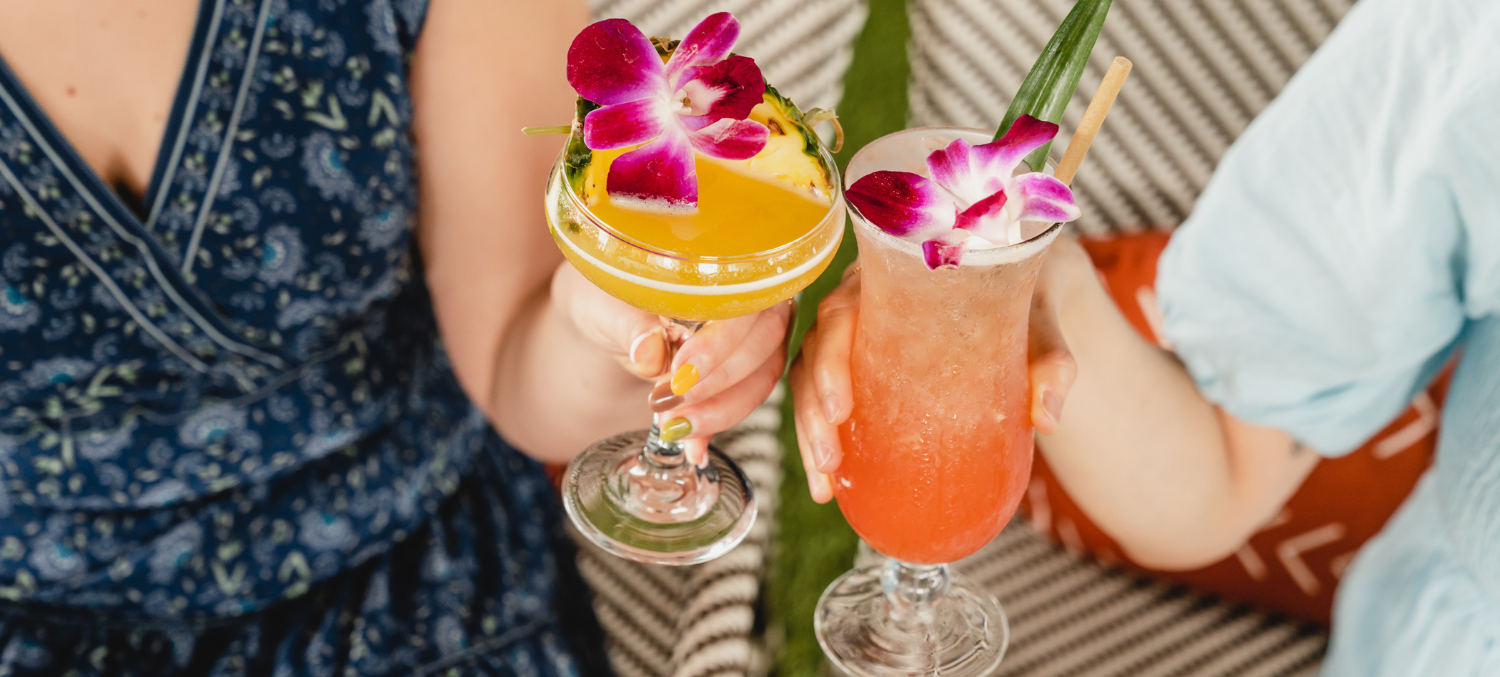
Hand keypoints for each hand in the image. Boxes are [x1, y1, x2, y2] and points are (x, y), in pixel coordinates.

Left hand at [553, 263, 791, 464]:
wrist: (605, 316)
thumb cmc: (607, 295)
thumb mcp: (603, 302)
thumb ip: (628, 324)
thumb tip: (649, 352)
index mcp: (723, 262)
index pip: (744, 300)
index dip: (720, 341)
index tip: (679, 372)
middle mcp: (754, 293)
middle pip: (765, 341)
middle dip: (719, 381)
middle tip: (668, 403)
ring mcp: (757, 332)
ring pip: (763, 375)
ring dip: (721, 409)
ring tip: (674, 428)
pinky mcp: (748, 368)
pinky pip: (748, 399)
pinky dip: (719, 425)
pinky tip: (694, 449)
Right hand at [790, 241, 1086, 502]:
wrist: (1027, 293)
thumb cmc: (1028, 300)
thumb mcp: (1041, 323)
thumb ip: (1050, 361)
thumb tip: (1046, 419)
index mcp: (894, 276)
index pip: (842, 309)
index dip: (829, 357)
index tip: (840, 408)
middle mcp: (865, 299)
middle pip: (816, 347)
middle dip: (811, 408)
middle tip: (832, 460)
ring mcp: (858, 330)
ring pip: (810, 375)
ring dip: (807, 430)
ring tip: (826, 482)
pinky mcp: (860, 361)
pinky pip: (825, 396)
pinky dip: (820, 439)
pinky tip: (830, 485)